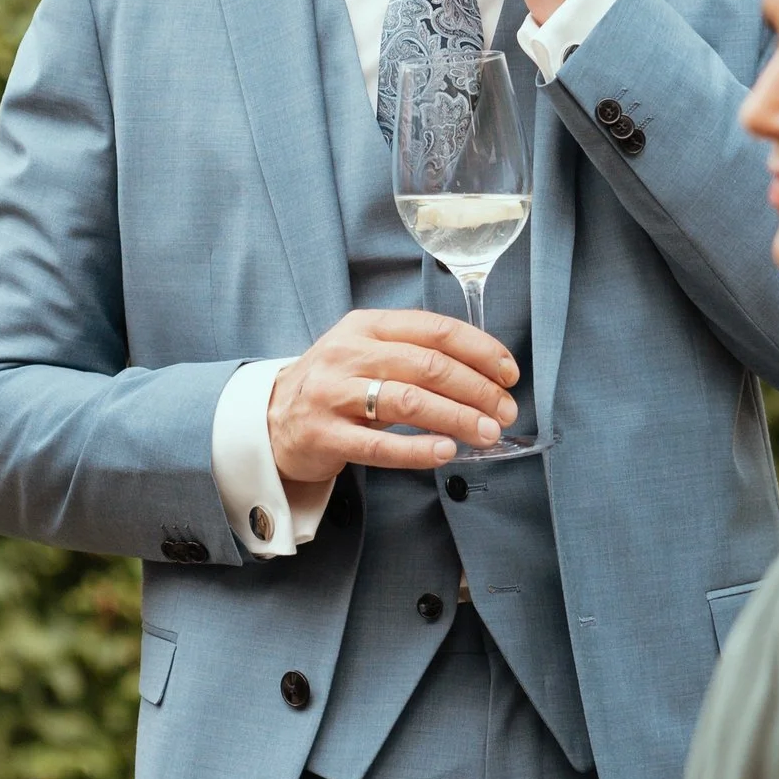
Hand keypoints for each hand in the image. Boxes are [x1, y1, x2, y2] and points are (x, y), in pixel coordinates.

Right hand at [267, 309, 521, 484]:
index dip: (480, 350)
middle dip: (477, 389)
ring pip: (408, 401)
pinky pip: (379, 444)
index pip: (436, 330)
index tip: (509, 372)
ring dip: (457, 417)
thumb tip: (486, 373)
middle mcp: (349, 354)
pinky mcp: (323, 435)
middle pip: (428, 365)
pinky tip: (446, 451)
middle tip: (505, 411)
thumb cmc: (336, 385)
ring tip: (487, 433)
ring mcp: (332, 394)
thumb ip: (416, 353)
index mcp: (367, 326)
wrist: (269, 419)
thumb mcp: (367, 351)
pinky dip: (418, 449)